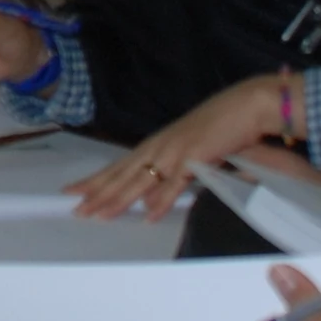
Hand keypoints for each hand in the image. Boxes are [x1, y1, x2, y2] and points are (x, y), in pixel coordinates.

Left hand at [68, 72, 286, 217]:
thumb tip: (151, 200)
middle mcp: (159, 146)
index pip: (119, 166)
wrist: (247, 105)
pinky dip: (162, 200)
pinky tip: (148, 215)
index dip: (96, 180)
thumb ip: (170, 174)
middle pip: (122, 174)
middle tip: (74, 209)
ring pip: (141, 180)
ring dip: (119, 198)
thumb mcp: (189, 151)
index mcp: (156, 144)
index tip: (73, 191)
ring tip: (98, 215)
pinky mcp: (196, 157)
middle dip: (97, 192)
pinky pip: (175, 183)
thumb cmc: (220, 126)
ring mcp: (175, 151)